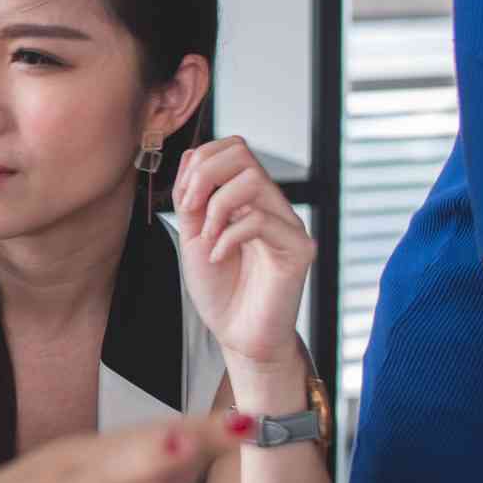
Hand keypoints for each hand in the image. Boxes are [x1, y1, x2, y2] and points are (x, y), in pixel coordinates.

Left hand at [171, 137, 314, 366]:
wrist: (237, 334)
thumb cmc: (219, 289)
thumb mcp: (193, 235)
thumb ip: (192, 197)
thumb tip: (193, 155)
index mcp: (248, 198)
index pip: (232, 148)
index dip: (201, 162)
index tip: (184, 199)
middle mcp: (272, 204)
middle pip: (243, 152)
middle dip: (204, 175)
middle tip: (191, 211)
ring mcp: (288, 224)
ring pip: (253, 179)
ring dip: (217, 206)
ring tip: (207, 237)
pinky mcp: (299, 249)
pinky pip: (261, 220)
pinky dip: (228, 236)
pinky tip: (218, 258)